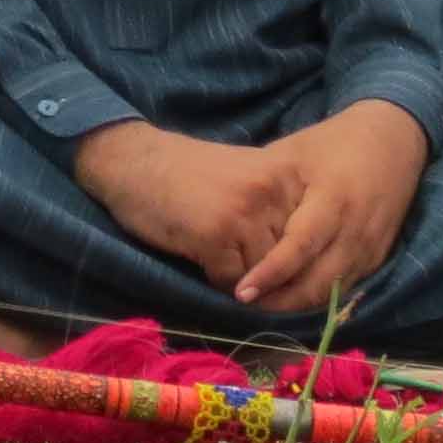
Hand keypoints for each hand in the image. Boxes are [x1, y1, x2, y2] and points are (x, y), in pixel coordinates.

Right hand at [72, 120, 300, 289]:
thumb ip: (277, 208)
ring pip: (263, 273)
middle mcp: (271, 192)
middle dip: (267, 268)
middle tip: (239, 258)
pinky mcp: (215, 236)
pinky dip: (217, 280)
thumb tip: (303, 261)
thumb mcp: (246, 178)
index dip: (292, 255)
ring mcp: (243, 213)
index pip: (311, 235)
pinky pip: (233, 281)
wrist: (132, 161)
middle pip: (290, 257)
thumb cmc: (187, 173)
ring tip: (219, 256)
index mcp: (284, 175)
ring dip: (243, 278)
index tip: (280, 262)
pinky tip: (200, 258)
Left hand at [238, 101, 430, 310]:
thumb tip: (229, 217)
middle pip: (319, 282)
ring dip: (298, 304)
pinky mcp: (379, 257)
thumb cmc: (333, 143)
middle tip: (245, 304)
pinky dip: (319, 296)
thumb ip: (267, 187)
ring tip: (263, 305)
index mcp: (334, 199)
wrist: (394, 140)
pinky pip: (346, 287)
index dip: (271, 273)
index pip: (300, 247)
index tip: (242, 292)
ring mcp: (372, 247)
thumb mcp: (293, 152)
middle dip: (281, 301)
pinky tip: (292, 296)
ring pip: (333, 292)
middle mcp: (356, 230)